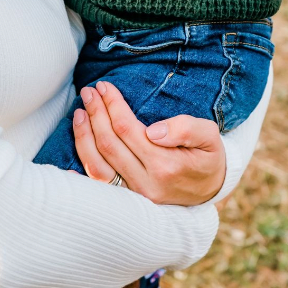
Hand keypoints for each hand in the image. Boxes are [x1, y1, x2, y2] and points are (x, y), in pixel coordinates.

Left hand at [72, 81, 225, 204]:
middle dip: (96, 114)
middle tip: (88, 92)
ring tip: (79, 112)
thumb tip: (153, 130)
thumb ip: (185, 129)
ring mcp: (136, 195)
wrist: (212, 189)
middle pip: (109, 144)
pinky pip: (99, 183)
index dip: (112, 105)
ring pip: (98, 165)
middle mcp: (147, 183)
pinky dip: (83, 164)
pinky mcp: (129, 200)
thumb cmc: (208, 156)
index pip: (127, 129)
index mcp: (167, 165)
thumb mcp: (209, 136)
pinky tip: (76, 144)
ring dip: (84, 136)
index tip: (104, 87)